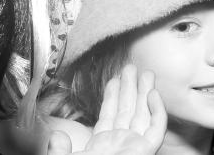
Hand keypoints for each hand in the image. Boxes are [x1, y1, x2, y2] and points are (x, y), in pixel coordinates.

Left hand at [47, 64, 166, 154]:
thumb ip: (60, 150)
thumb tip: (56, 136)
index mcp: (101, 147)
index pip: (109, 115)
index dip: (112, 96)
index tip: (114, 78)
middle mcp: (120, 144)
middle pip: (128, 110)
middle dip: (131, 88)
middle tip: (132, 67)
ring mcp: (134, 147)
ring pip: (142, 115)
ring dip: (145, 93)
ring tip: (146, 73)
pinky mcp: (146, 151)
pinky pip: (156, 129)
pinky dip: (157, 111)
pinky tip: (153, 95)